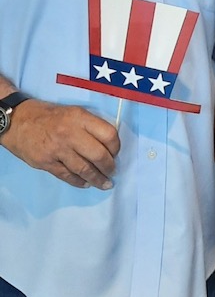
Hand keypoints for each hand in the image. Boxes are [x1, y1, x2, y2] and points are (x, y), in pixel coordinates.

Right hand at [2, 99, 119, 189]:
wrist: (17, 121)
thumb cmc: (49, 116)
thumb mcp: (72, 112)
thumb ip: (90, 126)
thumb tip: (108, 146)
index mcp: (79, 117)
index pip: (108, 134)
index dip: (116, 147)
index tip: (115, 153)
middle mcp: (69, 133)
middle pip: (99, 155)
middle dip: (109, 167)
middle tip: (112, 171)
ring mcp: (57, 149)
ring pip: (85, 169)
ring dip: (98, 179)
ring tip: (105, 184)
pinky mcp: (46, 162)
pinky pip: (68, 176)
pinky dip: (79, 182)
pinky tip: (86, 183)